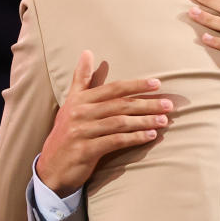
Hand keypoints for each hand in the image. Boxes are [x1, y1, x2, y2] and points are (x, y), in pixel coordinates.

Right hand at [35, 50, 172, 196]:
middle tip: (168, 105)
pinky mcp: (85, 150)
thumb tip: (87, 52)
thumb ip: (81, 80)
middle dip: (147, 104)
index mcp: (79, 100)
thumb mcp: (70, 104)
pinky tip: (149, 136)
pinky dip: (134, 138)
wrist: (51, 168)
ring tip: (163, 121)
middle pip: (120, 105)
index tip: (157, 83)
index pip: (113, 89)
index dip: (136, 85)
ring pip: (120, 122)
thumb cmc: (66, 134)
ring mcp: (81, 131)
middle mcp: (80, 113)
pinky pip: (115, 141)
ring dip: (145, 121)